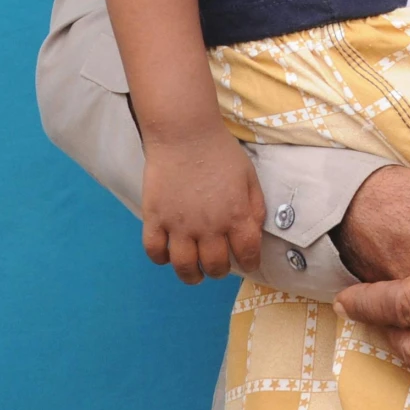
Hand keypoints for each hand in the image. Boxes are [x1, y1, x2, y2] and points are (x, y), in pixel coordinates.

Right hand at [140, 127, 264, 283]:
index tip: (247, 263)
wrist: (185, 134)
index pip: (247, 254)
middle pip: (215, 266)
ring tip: (195, 272)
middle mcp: (209, 226)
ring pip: (184, 266)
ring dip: (192, 275)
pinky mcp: (154, 218)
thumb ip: (255, 207)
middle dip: (220, 271)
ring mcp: (179, 225)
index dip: (250, 263)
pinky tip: (168, 253)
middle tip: (218, 265)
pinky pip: (154, 251)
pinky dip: (161, 258)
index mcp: (236, 215)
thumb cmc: (220, 152)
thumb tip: (254, 232)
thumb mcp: (249, 177)